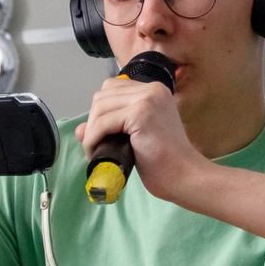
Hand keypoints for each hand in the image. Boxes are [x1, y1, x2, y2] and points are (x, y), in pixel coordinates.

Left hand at [78, 70, 207, 202]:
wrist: (184, 176)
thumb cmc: (163, 162)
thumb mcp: (133, 138)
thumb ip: (111, 127)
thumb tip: (79, 129)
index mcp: (154, 91)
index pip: (112, 88)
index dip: (101, 111)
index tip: (101, 134)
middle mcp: (152, 89)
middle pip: (102, 96)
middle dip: (93, 122)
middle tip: (97, 146)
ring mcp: (147, 99)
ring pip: (99, 108)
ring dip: (90, 132)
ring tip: (96, 152)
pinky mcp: (141, 114)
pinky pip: (102, 123)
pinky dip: (92, 139)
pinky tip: (96, 153)